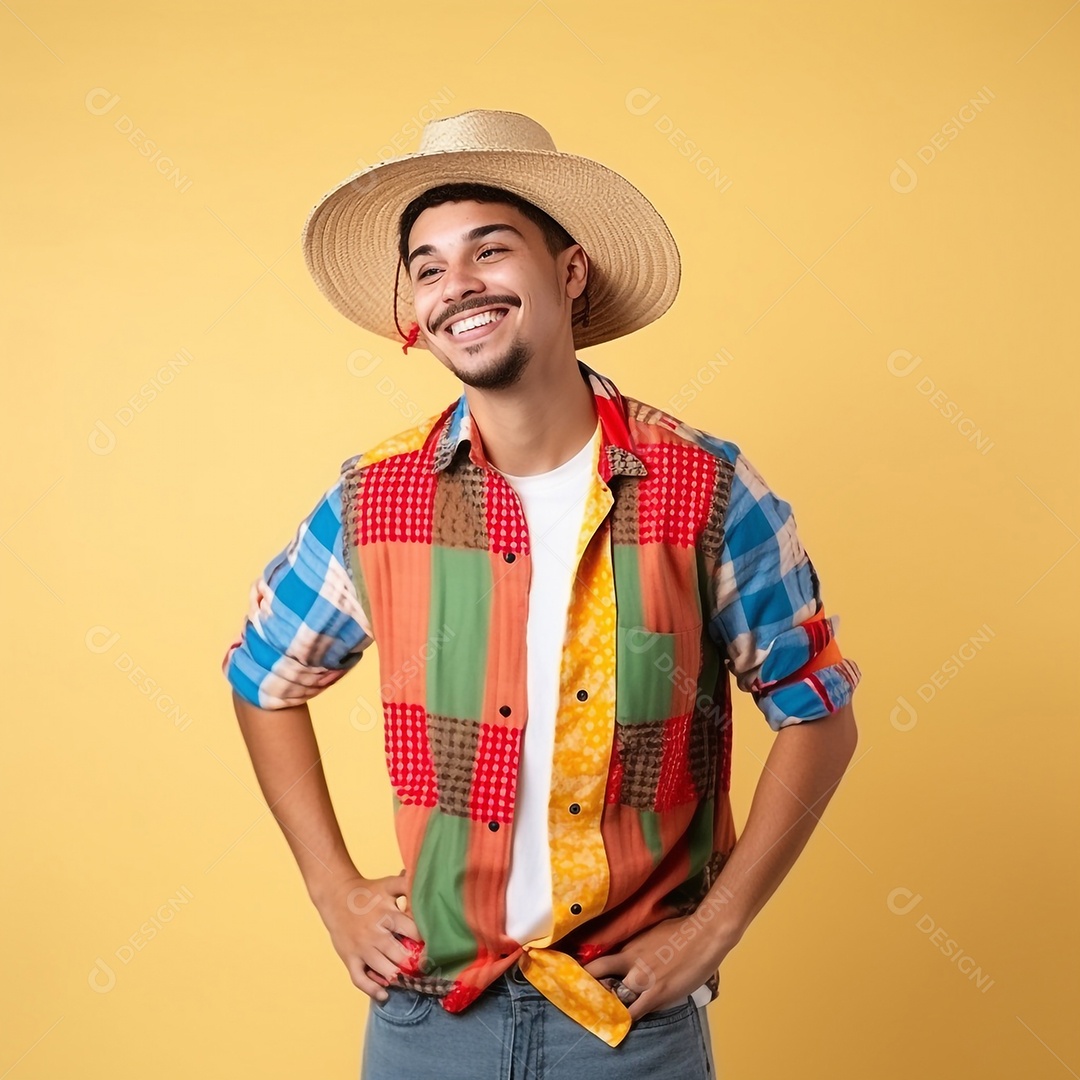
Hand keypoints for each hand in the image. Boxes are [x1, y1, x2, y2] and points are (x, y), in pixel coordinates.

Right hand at [312, 868, 424, 1002]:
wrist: (336, 897)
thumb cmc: (368, 892)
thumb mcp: (388, 884)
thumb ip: (408, 884)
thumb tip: (428, 883)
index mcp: (387, 914)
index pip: (412, 931)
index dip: (425, 940)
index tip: (435, 947)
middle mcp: (374, 933)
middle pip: (399, 954)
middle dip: (414, 963)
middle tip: (424, 967)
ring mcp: (361, 947)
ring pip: (383, 970)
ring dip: (398, 977)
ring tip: (409, 979)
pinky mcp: (349, 958)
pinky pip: (360, 979)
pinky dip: (373, 990)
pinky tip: (385, 994)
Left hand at [582, 915, 735, 1022]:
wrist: (703, 935)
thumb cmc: (682, 931)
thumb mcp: (651, 933)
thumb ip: (637, 946)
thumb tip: (630, 954)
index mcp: (629, 946)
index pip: (599, 962)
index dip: (588, 973)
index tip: (582, 981)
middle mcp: (631, 962)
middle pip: (598, 976)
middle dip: (589, 988)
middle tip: (582, 1000)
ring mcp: (643, 979)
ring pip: (615, 998)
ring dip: (608, 1008)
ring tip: (601, 1018)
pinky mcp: (657, 994)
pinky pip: (635, 1012)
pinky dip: (627, 1020)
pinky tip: (621, 1026)